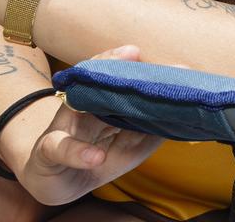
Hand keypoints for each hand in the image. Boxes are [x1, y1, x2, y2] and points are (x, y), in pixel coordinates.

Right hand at [15, 45, 162, 206]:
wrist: (58, 182)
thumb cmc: (97, 155)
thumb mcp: (131, 144)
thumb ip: (153, 129)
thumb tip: (186, 116)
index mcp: (106, 101)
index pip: (120, 75)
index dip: (142, 66)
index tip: (169, 61)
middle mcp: (83, 105)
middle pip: (95, 77)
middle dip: (115, 63)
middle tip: (135, 52)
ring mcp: (64, 125)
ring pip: (73, 102)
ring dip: (94, 94)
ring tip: (117, 87)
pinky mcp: (48, 150)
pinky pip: (60, 147)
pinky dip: (79, 152)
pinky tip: (96, 156)